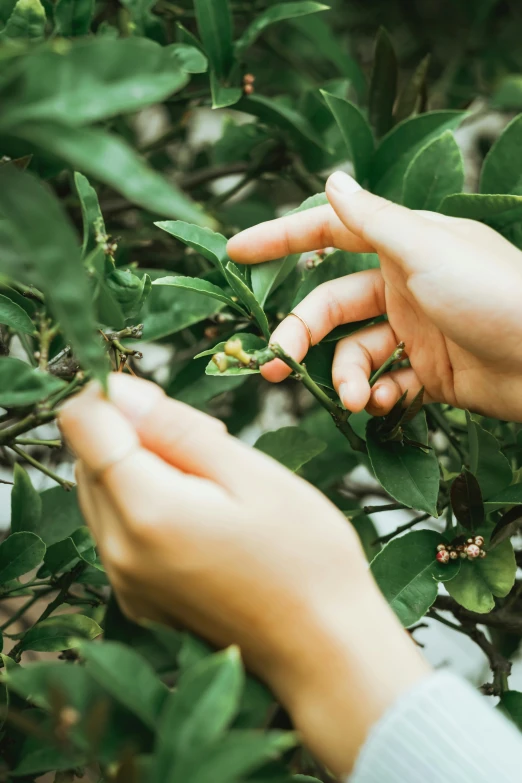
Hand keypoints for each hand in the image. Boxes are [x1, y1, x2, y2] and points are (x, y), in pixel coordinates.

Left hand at [59, 374, 428, 775]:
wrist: (322, 650)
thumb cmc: (304, 557)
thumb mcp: (250, 474)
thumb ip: (175, 428)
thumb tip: (118, 390)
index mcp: (147, 512)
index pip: (83, 424)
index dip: (112, 393)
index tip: (161, 400)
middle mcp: (118, 551)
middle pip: (89, 457)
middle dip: (133, 432)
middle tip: (204, 444)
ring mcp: (124, 581)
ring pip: (101, 492)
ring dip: (140, 467)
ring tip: (209, 481)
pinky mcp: (137, 597)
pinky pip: (117, 530)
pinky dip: (145, 504)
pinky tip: (200, 515)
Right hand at [228, 171, 521, 422]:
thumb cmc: (494, 293)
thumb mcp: (426, 250)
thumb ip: (373, 221)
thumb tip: (331, 180)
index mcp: (402, 245)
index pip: (329, 233)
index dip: (281, 239)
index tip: (237, 252)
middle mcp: (404, 285)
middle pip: (331, 307)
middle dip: (301, 335)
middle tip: (276, 364)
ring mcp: (417, 332)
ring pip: (356, 352)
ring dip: (346, 377)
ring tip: (353, 399)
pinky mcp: (431, 374)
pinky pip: (387, 383)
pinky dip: (379, 395)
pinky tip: (385, 403)